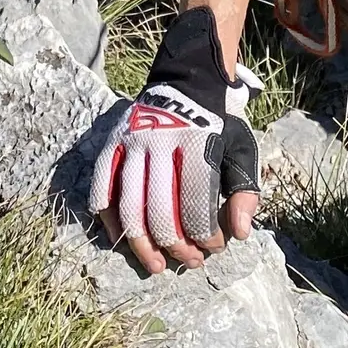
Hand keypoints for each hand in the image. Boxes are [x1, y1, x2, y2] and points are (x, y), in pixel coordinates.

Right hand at [90, 7, 258, 274]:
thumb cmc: (217, 124)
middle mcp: (160, 141)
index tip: (214, 247)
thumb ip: (245, 190)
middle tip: (189, 262)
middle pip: (161, 210)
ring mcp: (131, 142)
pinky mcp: (112, 143)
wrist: (187, 81)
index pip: (197, 200)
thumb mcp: (242, 148)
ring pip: (129, 206)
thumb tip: (241, 233)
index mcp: (197, 140)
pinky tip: (123, 241)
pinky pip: (102, 188)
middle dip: (177, 245)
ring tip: (156, 266)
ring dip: (142, 244)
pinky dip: (109, 219)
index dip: (206, 233)